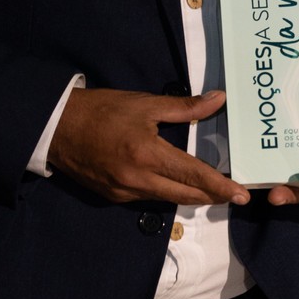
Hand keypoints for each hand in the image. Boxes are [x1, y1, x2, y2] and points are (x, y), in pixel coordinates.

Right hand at [48, 87, 249, 206]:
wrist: (57, 127)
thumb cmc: (102, 110)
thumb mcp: (145, 103)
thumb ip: (185, 107)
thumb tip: (218, 99)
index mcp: (147, 154)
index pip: (193, 176)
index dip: (220, 186)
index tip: (242, 194)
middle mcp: (137, 180)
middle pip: (184, 196)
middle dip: (212, 196)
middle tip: (234, 195)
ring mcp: (124, 192)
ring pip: (167, 199)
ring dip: (190, 195)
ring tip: (211, 189)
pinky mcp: (113, 196)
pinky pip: (148, 198)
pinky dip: (165, 192)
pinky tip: (174, 184)